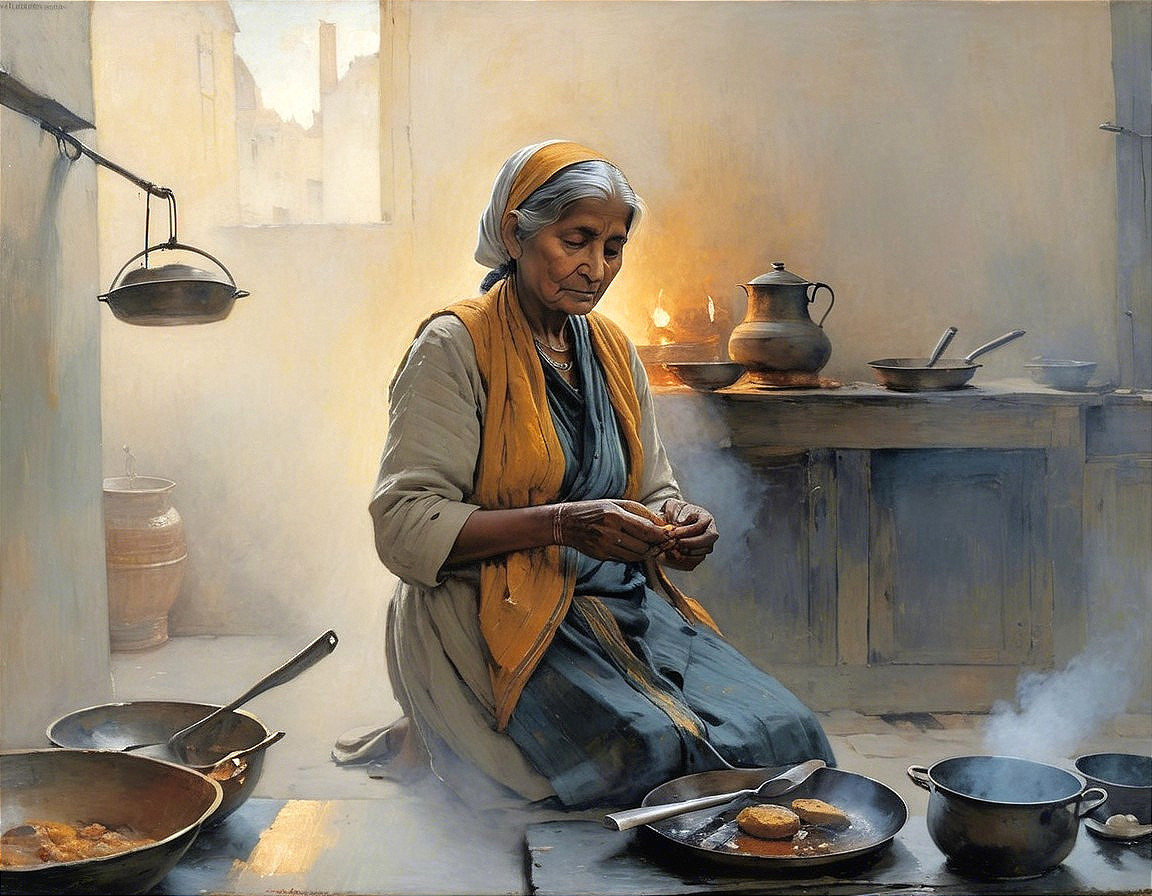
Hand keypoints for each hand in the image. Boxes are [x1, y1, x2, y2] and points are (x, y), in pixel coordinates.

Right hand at [557, 499, 673, 562]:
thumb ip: (639, 512)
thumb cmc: (593, 510)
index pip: (646, 529)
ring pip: (636, 556)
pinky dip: (634, 555)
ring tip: (651, 545)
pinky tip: (635, 548)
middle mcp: (610, 533)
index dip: (661, 534)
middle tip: (663, 542)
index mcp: (615, 515)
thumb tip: (661, 522)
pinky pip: (625, 559)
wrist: (566, 523)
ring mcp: (605, 547)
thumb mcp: (615, 503)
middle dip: (656, 545)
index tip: (669, 534)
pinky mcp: (602, 556)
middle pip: (644, 546)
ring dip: (647, 552)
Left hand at [657, 498, 717, 569]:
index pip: (701, 526)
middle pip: (707, 543)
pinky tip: (667, 557)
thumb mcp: (671, 506)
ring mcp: (705, 548)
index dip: (688, 531)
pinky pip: (691, 564)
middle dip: (690, 544)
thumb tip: (679, 523)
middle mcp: (709, 534)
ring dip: (684, 554)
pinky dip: (679, 563)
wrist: (670, 523)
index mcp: (706, 519)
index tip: (673, 532)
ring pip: (699, 556)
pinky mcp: (697, 558)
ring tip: (669, 549)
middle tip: (675, 543)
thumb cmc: (673, 512)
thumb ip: (673, 511)